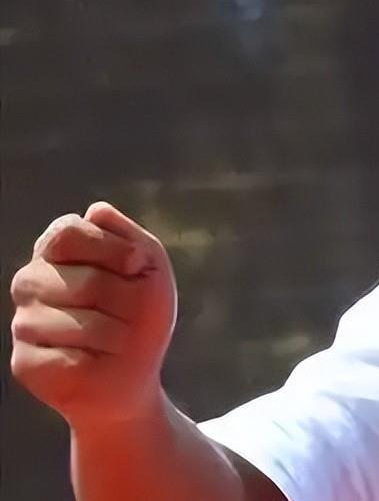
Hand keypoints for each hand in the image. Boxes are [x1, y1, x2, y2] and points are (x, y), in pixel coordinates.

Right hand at [10, 201, 177, 429]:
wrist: (133, 375)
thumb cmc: (139, 316)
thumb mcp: (149, 268)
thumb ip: (128, 236)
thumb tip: (96, 211)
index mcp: (58, 251)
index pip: (68, 232)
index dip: (112, 250)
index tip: (137, 267)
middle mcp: (32, 281)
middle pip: (85, 280)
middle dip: (126, 300)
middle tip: (131, 314)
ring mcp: (22, 322)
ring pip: (80, 321)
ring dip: (117, 333)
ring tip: (116, 340)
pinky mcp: (23, 362)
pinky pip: (69, 356)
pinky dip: (97, 360)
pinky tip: (94, 361)